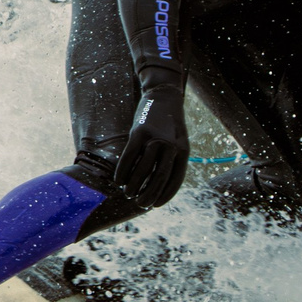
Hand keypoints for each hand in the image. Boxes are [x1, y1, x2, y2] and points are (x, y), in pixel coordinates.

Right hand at [116, 81, 189, 210]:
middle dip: (148, 194)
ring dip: (134, 185)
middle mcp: (171, 146)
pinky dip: (123, 171)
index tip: (155, 205)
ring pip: (143, 168)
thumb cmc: (169, 123)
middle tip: (140, 204)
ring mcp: (155, 138)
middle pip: (159, 177)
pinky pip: (129, 156)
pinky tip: (118, 180)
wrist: (164, 95)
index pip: (175, 180)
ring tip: (128, 193)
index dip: (165, 195)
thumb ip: (171, 160)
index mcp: (183, 151)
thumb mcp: (178, 141)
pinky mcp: (139, 131)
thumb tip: (157, 183)